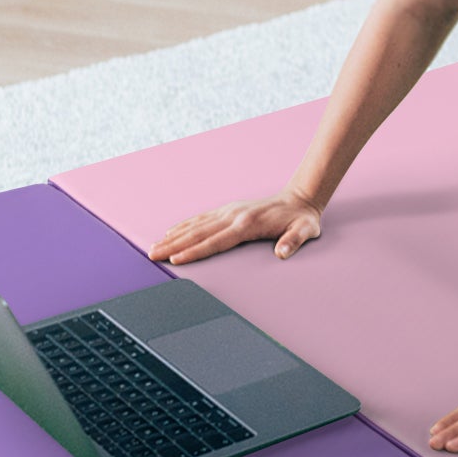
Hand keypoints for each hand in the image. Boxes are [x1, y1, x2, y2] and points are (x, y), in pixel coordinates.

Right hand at [147, 186, 322, 264]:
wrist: (300, 198)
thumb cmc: (301, 219)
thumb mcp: (305, 230)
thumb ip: (294, 241)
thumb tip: (282, 252)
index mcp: (248, 224)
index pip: (217, 241)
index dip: (196, 251)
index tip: (177, 259)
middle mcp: (234, 215)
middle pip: (199, 233)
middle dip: (174, 245)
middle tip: (152, 255)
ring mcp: (230, 211)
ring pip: (196, 225)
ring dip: (174, 236)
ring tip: (154, 246)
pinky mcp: (229, 209)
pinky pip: (202, 218)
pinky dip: (185, 225)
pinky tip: (171, 232)